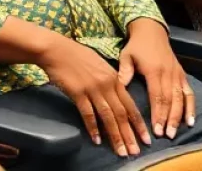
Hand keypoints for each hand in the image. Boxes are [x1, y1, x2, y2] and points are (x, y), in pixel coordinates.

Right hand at [37, 33, 149, 156]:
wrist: (56, 49)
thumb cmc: (76, 55)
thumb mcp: (99, 64)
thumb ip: (110, 80)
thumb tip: (117, 97)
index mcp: (113, 78)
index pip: (130, 104)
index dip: (138, 124)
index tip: (145, 139)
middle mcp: (106, 84)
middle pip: (121, 114)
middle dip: (129, 135)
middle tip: (135, 152)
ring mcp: (92, 89)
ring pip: (107, 116)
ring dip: (115, 136)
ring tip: (120, 152)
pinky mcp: (78, 93)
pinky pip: (88, 114)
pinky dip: (93, 128)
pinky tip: (97, 140)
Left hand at [119, 19, 195, 139]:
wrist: (151, 30)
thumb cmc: (137, 45)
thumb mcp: (126, 54)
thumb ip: (124, 71)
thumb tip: (119, 87)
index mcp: (153, 70)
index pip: (157, 96)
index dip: (157, 114)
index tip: (155, 130)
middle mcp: (168, 73)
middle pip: (170, 100)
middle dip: (168, 119)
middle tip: (166, 136)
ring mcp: (177, 74)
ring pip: (181, 99)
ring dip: (179, 117)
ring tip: (175, 132)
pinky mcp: (182, 74)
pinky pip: (189, 93)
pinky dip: (191, 107)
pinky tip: (191, 121)